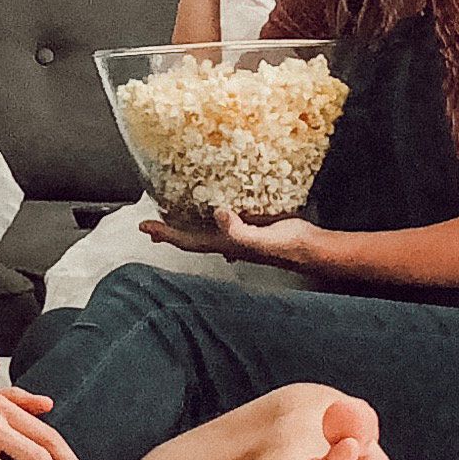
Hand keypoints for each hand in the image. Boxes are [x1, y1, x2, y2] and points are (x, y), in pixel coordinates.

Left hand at [142, 207, 321, 270]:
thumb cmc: (290, 246)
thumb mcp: (265, 238)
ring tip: (172, 215)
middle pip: (192, 238)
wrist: (312, 249)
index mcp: (228, 244)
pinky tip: (214, 211)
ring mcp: (240, 237)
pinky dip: (211, 216)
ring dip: (187, 225)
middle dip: (170, 232)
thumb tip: (219, 213)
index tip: (146, 226)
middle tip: (150, 225)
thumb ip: (242, 231)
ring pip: (206, 231)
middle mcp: (229, 242)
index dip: (167, 233)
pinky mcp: (251, 226)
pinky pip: (224, 221)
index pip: (189, 241)